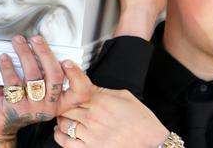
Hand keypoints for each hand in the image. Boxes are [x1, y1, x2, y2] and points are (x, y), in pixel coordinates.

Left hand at [0, 36, 91, 146]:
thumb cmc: (20, 101)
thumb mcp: (39, 89)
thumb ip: (45, 74)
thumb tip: (43, 48)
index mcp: (61, 102)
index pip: (80, 92)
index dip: (77, 75)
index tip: (67, 59)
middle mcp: (50, 106)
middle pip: (55, 77)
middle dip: (45, 53)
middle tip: (36, 40)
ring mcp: (34, 108)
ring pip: (33, 76)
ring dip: (25, 54)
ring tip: (18, 42)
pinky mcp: (16, 107)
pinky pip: (13, 82)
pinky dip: (8, 66)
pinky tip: (4, 58)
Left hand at [54, 87, 168, 147]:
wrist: (152, 142)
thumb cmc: (141, 120)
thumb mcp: (124, 96)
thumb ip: (102, 91)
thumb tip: (87, 86)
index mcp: (100, 101)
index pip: (75, 87)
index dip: (68, 80)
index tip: (65, 71)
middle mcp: (92, 117)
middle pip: (65, 106)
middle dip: (63, 102)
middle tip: (64, 101)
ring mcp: (90, 134)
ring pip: (62, 122)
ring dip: (62, 118)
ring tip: (65, 116)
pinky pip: (65, 141)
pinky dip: (59, 135)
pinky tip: (61, 131)